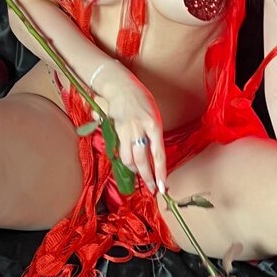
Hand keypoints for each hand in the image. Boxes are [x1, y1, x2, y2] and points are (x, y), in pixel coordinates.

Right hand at [95, 64, 166, 194]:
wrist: (120, 87)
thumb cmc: (141, 101)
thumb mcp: (154, 116)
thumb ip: (154, 136)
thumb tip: (155, 159)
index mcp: (154, 125)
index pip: (158, 154)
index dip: (160, 173)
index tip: (162, 187)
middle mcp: (139, 129)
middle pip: (141, 160)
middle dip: (146, 177)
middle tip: (151, 189)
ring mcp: (125, 131)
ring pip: (127, 159)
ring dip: (134, 170)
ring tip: (141, 174)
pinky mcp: (114, 131)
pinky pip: (119, 151)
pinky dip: (125, 158)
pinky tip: (129, 162)